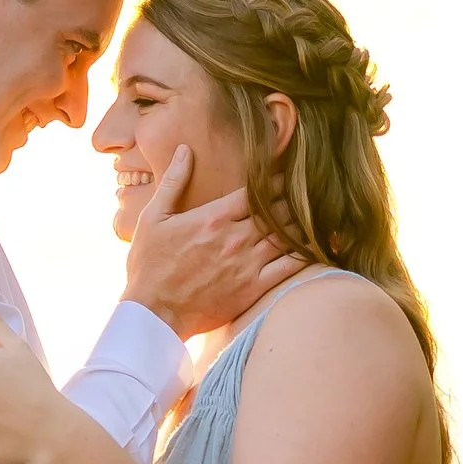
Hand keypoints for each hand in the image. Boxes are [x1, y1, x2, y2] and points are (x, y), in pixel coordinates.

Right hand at [123, 145, 301, 335]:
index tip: (286, 174)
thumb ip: (173, 182)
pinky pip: (289, 267)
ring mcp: (247, 264)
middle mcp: (235, 238)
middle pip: (278, 212)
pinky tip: (313, 246)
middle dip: (293, 200)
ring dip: (301, 224)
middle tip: (305, 193)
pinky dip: (304, 254)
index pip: (256, 192)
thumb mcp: (152, 218)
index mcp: (213, 218)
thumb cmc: (149, 265)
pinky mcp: (253, 288)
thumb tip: (185, 150)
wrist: (153, 313)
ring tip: (312, 216)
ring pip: (287, 237)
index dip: (275, 180)